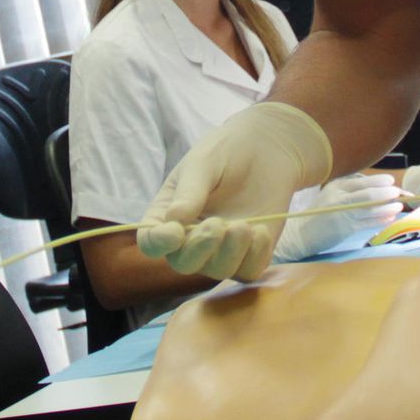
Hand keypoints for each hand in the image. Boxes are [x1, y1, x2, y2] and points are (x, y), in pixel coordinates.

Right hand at [136, 101, 332, 283]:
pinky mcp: (252, 251)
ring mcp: (222, 248)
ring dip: (229, 253)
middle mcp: (191, 238)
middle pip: (183, 264)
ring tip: (244, 225)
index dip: (159, 243)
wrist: (268, 147)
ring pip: (218, 271)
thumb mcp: (203, 163)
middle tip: (217, 224)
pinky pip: (249, 271)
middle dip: (199, 249)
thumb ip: (189, 192)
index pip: (151, 242)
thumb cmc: (226, 151)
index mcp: (167, 216)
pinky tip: (261, 231)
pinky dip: (254, 257)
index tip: (175, 232)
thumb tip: (173, 222)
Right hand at [273, 172, 403, 261]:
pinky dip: (380, 220)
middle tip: (397, 193)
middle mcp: (338, 198)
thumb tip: (382, 188)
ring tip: (398, 206)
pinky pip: (366, 223)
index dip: (378, 181)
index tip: (391, 181)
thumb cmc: (323, 212)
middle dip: (385, 192)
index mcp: (336, 186)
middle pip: (367, 193)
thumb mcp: (333, 194)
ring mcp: (341, 214)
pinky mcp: (343, 228)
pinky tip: (389, 218)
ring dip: (386, 207)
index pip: (361, 181)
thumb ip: (353, 190)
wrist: (302, 234)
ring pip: (369, 209)